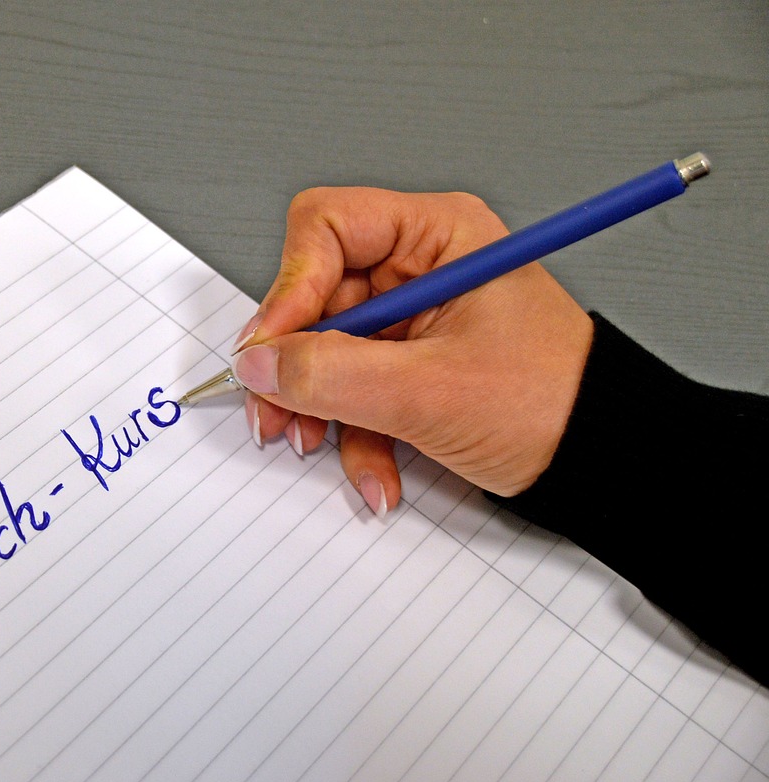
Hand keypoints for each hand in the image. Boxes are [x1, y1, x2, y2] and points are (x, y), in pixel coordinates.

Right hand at [231, 187, 593, 512]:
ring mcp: (412, 318)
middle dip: (296, 365)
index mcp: (436, 236)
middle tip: (275, 412)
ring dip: (319, 409)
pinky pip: (353, 388)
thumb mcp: (428, 390)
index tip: (272, 348)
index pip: (325, 227)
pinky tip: (374, 471)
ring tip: (321, 447)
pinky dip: (354, 435)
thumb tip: (259, 363)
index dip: (289, 285)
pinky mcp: (410, 364)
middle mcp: (419, 267)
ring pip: (326, 351)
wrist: (604, 462)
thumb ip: (332, 374)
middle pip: (315, 296)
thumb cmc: (555, 404)